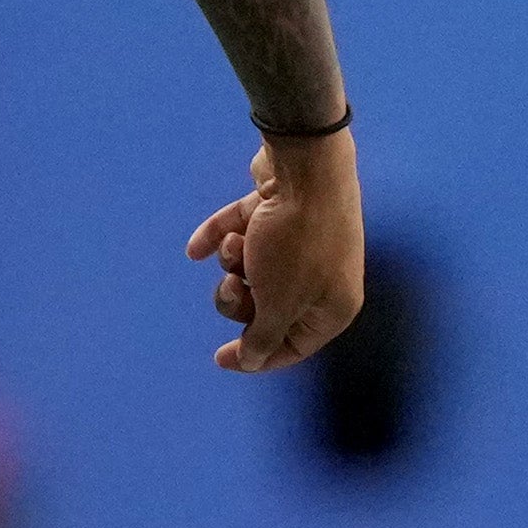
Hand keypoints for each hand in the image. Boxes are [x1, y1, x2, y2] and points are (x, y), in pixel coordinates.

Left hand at [185, 128, 362, 372]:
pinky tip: (195, 249)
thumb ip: (264, 337)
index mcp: (332, 308)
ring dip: (233, 260)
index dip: (256, 357)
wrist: (306, 167)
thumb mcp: (280, 304)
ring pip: (252, 269)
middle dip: (239, 300)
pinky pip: (241, 232)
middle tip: (234, 286)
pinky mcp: (278, 211)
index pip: (292, 347)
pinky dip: (218, 237)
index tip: (221, 358)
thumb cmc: (298, 245)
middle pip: (266, 308)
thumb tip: (253, 361)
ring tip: (236, 243)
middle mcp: (321, 278)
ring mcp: (301, 242)